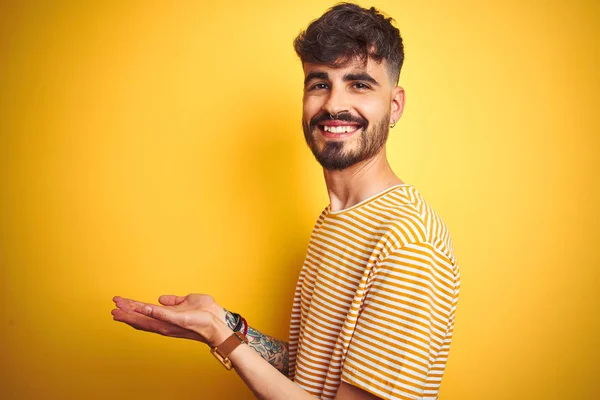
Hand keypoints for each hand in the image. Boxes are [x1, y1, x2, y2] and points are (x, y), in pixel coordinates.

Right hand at [111, 294, 230, 345]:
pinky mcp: (178, 320)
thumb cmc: (206, 313)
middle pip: (141, 318)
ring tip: (118, 310)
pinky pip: (162, 315)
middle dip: (126, 313)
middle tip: (112, 307)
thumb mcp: (188, 301)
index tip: (119, 302)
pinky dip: (151, 312)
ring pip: (147, 319)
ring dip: (132, 314)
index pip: (145, 313)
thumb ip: (174, 301)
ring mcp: (171, 323)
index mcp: (166, 317)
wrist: (218, 321)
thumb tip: (161, 298)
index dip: (132, 308)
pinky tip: (141, 308)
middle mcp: (165, 323)